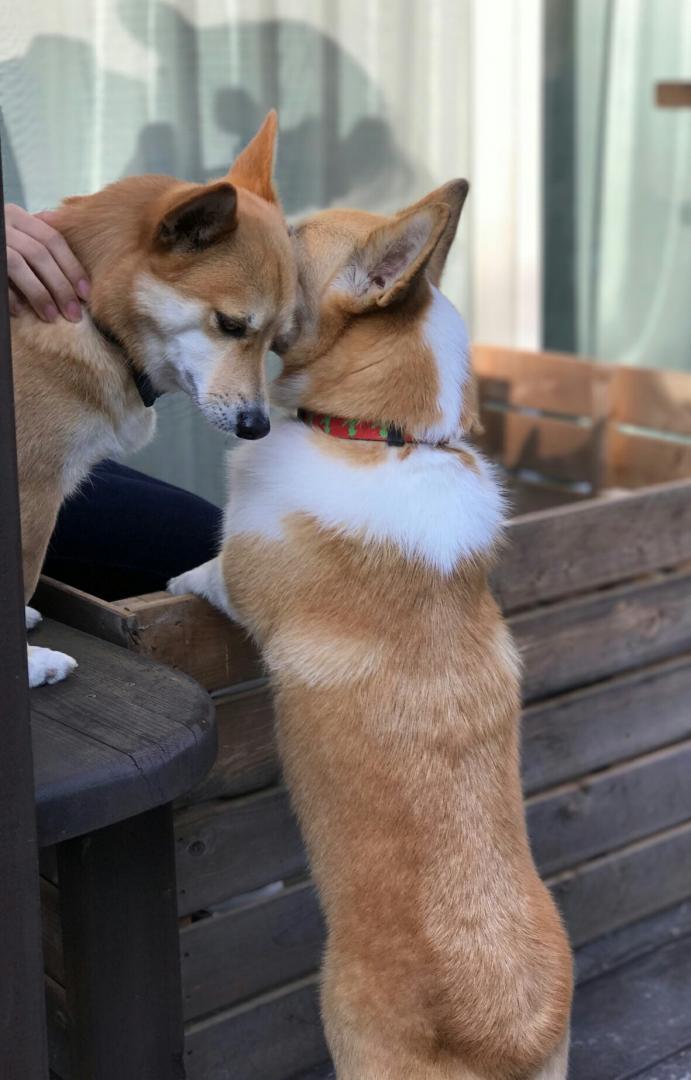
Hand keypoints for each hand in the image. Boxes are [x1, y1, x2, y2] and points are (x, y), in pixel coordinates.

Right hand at [5, 203, 89, 320]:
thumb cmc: (2, 247)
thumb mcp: (18, 235)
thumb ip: (39, 240)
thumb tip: (77, 263)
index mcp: (17, 216)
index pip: (53, 239)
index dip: (72, 267)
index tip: (86, 294)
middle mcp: (3, 222)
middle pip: (40, 254)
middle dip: (61, 286)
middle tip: (74, 314)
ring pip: (19, 264)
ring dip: (39, 294)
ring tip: (51, 317)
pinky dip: (10, 296)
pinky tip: (20, 312)